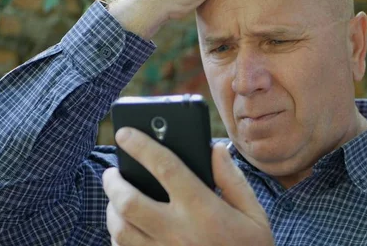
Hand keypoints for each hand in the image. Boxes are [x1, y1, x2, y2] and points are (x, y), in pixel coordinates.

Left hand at [102, 127, 273, 245]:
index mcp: (203, 209)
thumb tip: (214, 149)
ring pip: (120, 229)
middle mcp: (177, 231)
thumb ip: (233, 179)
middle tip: (112, 172)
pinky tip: (125, 227)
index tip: (125, 132)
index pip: (165, 167)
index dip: (142, 146)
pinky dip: (118, 236)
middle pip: (129, 201)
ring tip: (116, 197)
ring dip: (112, 209)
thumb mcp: (254, 214)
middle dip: (113, 182)